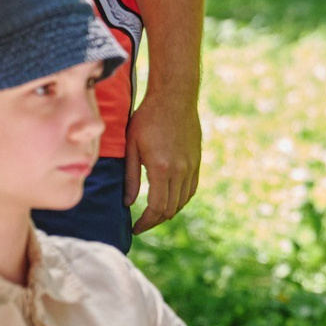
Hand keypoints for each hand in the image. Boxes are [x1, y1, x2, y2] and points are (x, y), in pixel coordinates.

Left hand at [125, 91, 202, 232]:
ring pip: (183, 201)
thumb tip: (127, 203)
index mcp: (161, 168)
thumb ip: (130, 177)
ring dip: (168, 211)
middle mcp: (180, 171)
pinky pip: (191, 189)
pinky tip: (169, 199)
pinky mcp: (197, 161)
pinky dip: (180, 200)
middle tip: (142, 224)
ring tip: (154, 214)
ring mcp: (191, 166)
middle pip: (171, 208)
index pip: (156, 207)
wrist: (175, 98)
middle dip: (155, 220)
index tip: (135, 228)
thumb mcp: (132, 146)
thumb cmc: (147, 118)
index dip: (145, 222)